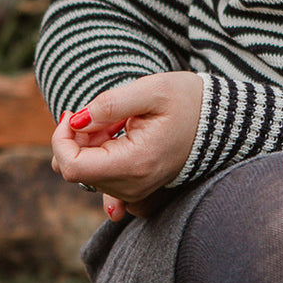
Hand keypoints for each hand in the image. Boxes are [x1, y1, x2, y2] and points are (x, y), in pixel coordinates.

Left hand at [52, 72, 202, 205]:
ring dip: (88, 143)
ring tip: (116, 121)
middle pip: (75, 169)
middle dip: (76, 138)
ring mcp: (133, 192)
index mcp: (134, 164)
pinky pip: (99, 177)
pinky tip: (115, 134)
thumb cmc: (189, 101)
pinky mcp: (134, 189)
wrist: (221, 121)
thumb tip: (76, 121)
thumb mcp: (151, 90)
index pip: (71, 167)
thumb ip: (109, 104)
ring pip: (85, 172)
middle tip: (100, 113)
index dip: (61, 139)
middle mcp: (132, 186)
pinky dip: (97, 153)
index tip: (72, 114)